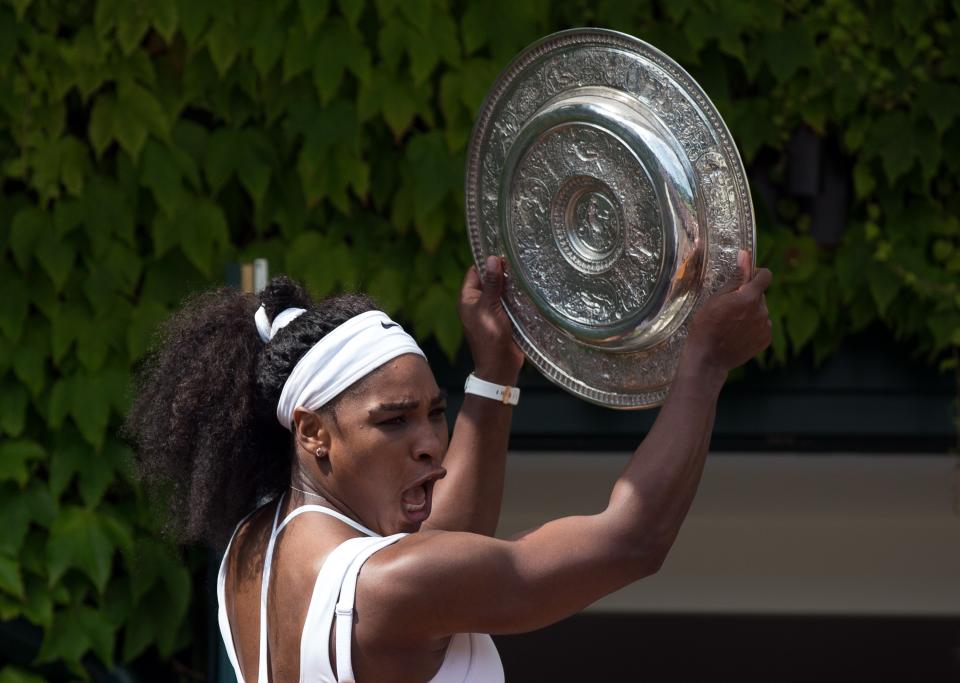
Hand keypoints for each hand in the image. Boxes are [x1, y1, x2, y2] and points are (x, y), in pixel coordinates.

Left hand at [458, 256, 524, 384]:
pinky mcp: (505, 318)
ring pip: (502, 291)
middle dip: (502, 273)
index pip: (475, 272)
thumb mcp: (489, 307)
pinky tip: (530, 289)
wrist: (500, 365)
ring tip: (527, 272)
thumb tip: (492, 260)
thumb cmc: (489, 337)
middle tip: (519, 261)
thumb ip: (491, 284)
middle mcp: (478, 303)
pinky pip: (511, 302)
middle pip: (490, 280)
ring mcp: (492, 311)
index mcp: (468, 299)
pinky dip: (518, 296)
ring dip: (512, 285)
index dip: (487, 263)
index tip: (503, 254)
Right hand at [679, 250, 772, 380]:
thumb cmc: (706, 326)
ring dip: (750, 313)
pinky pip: (762, 326)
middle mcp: (762, 310)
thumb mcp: (716, 298)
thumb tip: (745, 255)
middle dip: (748, 297)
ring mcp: (765, 326)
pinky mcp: (766, 339)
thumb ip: (736, 277)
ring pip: (760, 311)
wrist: (708, 359)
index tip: (744, 279)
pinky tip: (737, 334)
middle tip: (728, 309)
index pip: (765, 275)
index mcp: (750, 297)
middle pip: (759, 295)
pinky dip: (752, 327)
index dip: (755, 274)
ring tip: (731, 324)